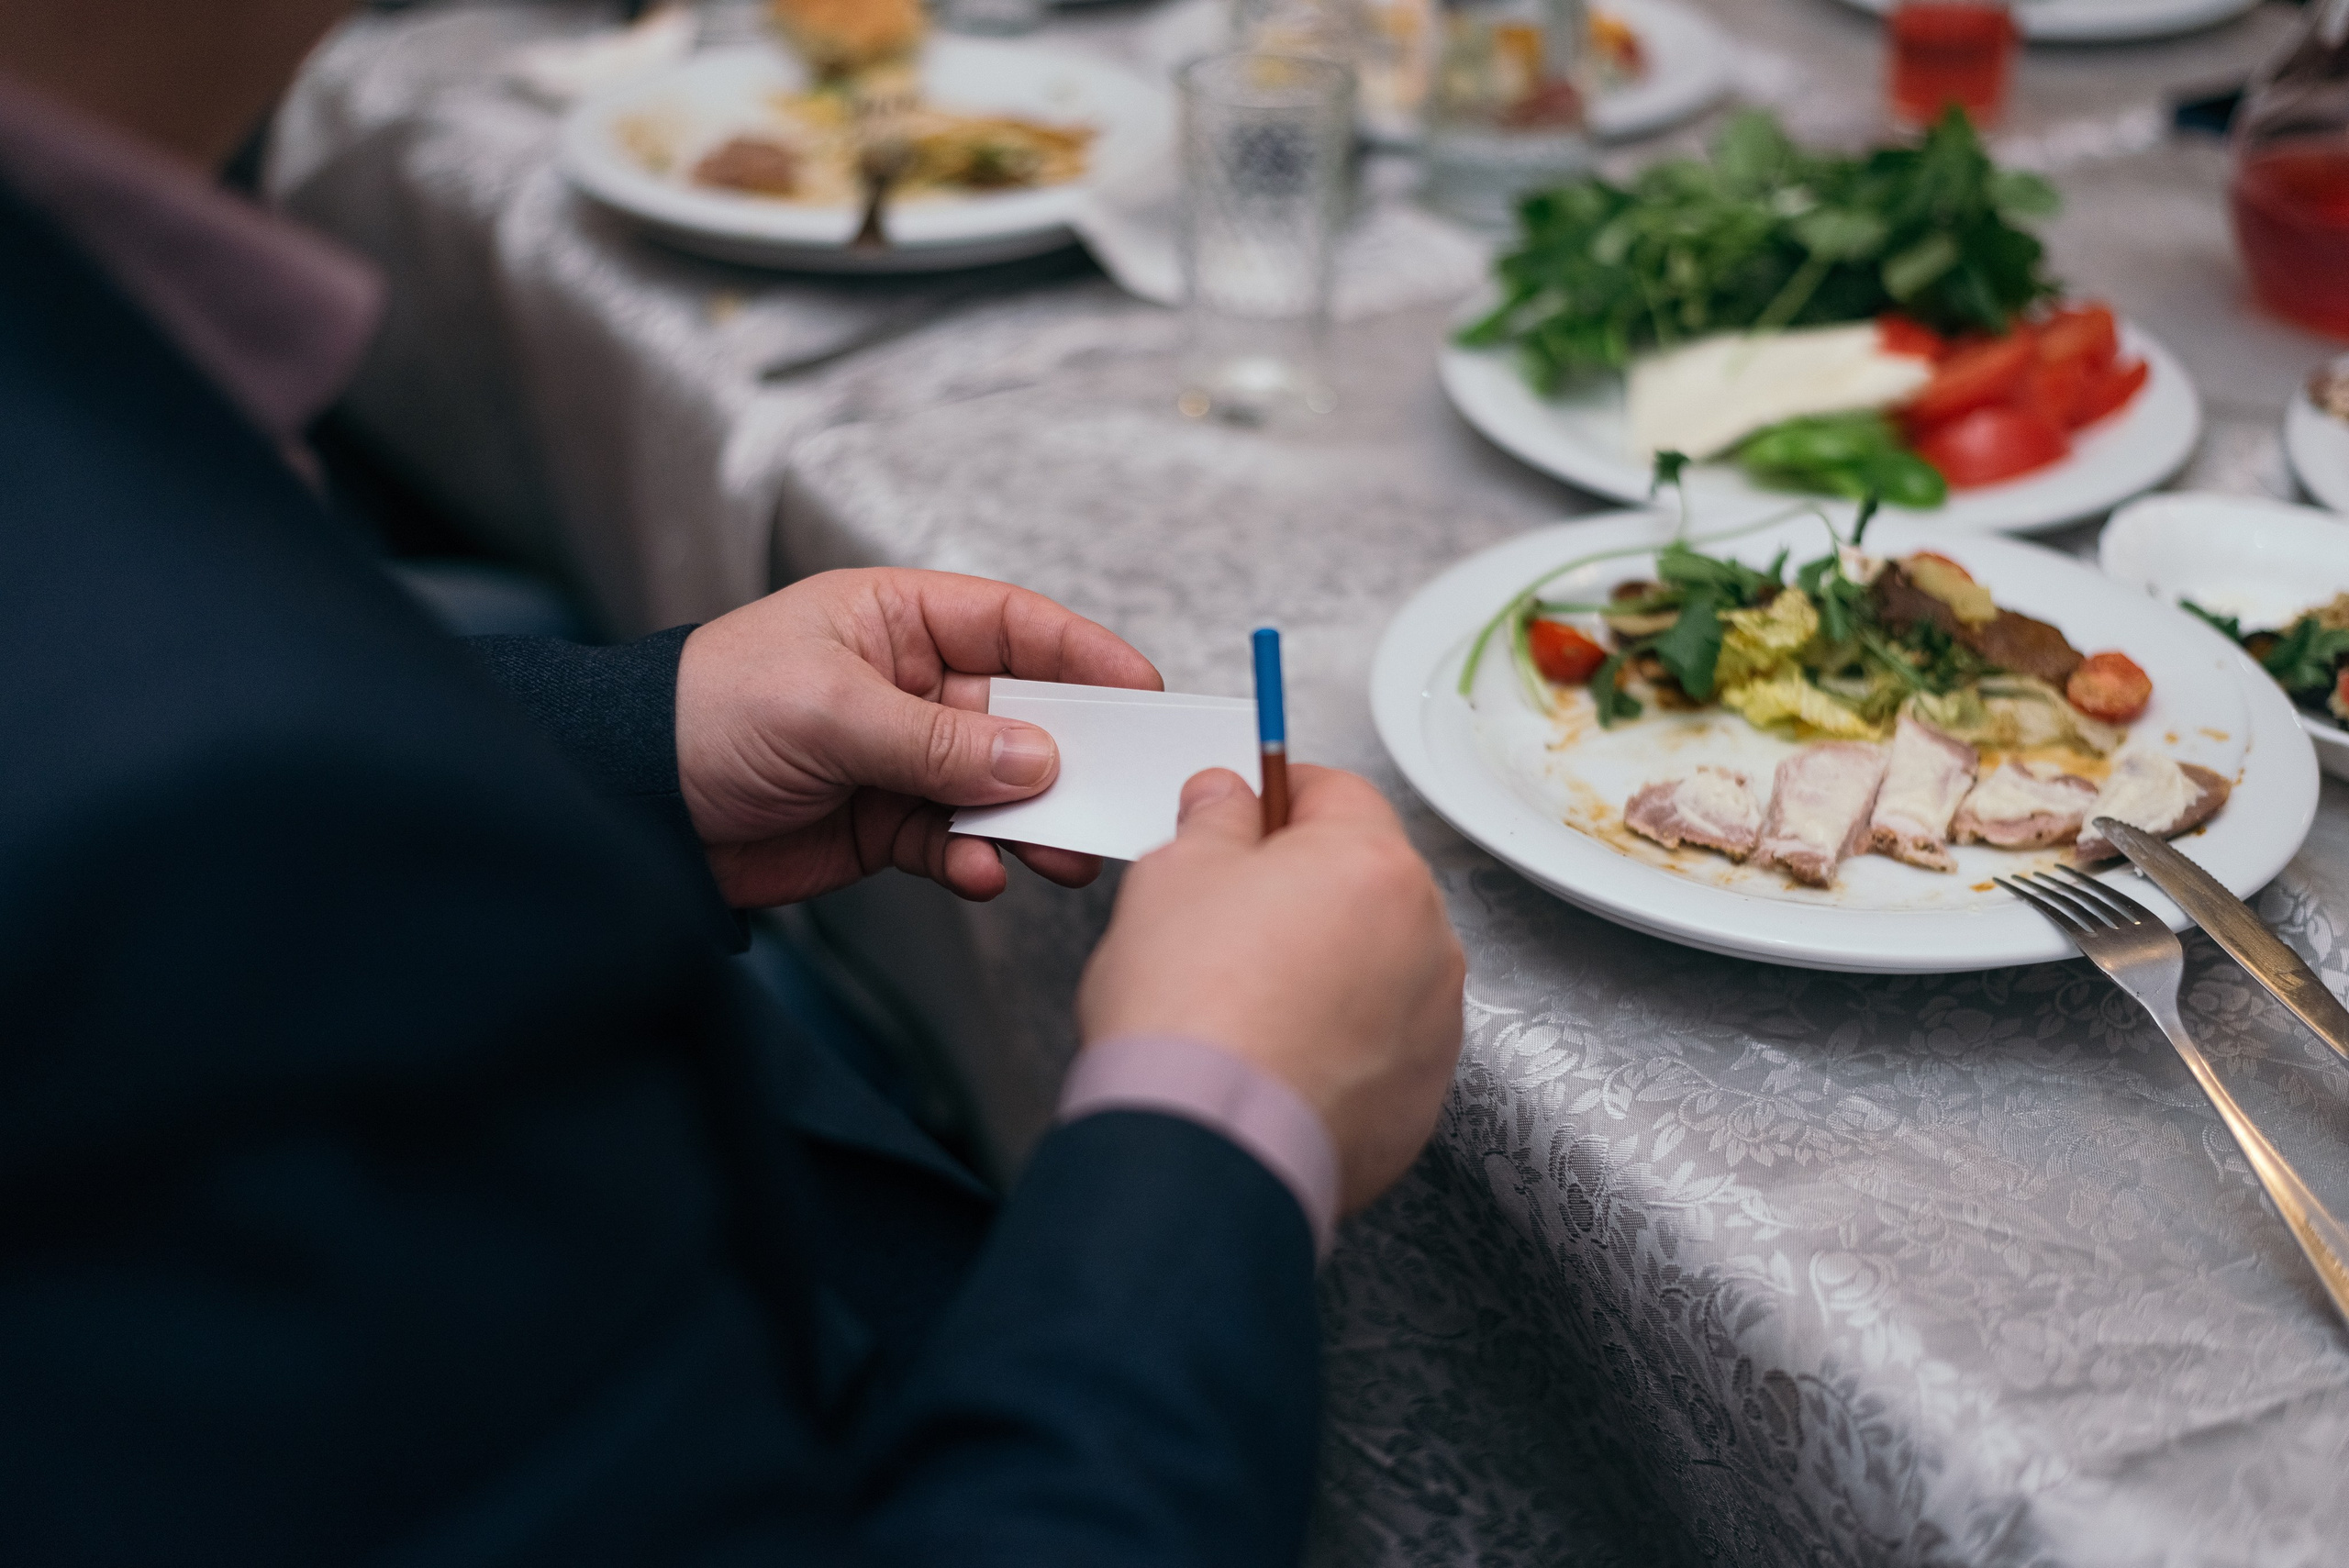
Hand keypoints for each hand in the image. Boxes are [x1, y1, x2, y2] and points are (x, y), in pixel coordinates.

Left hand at [676, 569, 1160, 905]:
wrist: (628, 803)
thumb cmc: (706, 714)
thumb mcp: (828, 711)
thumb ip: (938, 742)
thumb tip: (1037, 760)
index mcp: (895, 621)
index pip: (1014, 627)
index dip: (1084, 656)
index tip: (1142, 693)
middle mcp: (908, 684)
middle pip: (1020, 714)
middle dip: (1070, 757)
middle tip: (1119, 795)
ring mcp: (899, 757)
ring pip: (996, 787)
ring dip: (1031, 822)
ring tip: (1062, 856)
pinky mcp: (882, 824)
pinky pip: (952, 840)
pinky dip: (972, 860)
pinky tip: (974, 874)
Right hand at [1076, 766, 1465, 1215]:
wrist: (1203, 1148)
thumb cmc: (1188, 1016)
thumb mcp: (1173, 876)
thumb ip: (1215, 820)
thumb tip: (1228, 801)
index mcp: (1373, 864)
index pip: (1334, 790)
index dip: (1277, 796)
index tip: (1244, 814)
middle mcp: (1426, 938)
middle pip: (1364, 880)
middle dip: (1304, 889)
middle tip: (1227, 919)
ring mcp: (1433, 1023)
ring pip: (1378, 964)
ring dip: (1328, 967)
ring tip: (1247, 1002)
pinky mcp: (1421, 1097)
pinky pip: (1380, 1044)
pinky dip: (1338, 1043)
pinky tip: (1274, 1057)